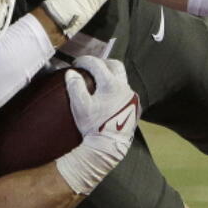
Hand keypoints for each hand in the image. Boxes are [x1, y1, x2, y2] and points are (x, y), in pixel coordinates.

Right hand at [55, 57, 138, 193]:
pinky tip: (109, 97)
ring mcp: (132, 98)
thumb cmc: (93, 126)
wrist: (109, 147)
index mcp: (111, 85)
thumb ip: (75, 86)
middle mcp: (125, 88)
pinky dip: (117, 89)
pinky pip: (126, 92)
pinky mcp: (135, 108)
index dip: (84, 61)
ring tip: (99, 82)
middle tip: (90, 68)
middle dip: (102, 63)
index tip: (76, 64)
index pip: (97, 64)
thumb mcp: (80, 106)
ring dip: (110, 76)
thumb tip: (71, 73)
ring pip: (122, 78)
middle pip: (115, 65)